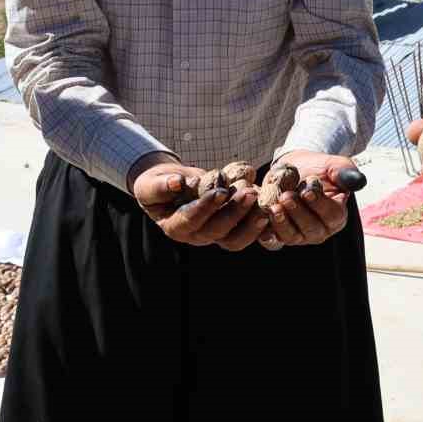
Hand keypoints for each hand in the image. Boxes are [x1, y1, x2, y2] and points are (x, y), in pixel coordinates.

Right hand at [131, 159, 267, 250]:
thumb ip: (161, 186)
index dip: (206, 207)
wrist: (171, 186)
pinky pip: (247, 232)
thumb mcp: (151, 183)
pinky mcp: (230, 229)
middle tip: (249, 192)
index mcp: (175, 227)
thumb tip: (176, 182)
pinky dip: (259, 224)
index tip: (220, 192)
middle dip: (235, 213)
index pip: (191, 220)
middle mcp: (196, 236)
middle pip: (218, 232)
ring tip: (262, 200)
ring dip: (251, 221)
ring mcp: (215, 234)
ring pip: (235, 239)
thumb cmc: (157, 185)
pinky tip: (271, 208)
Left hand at [256, 150, 355, 249]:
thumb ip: (346, 172)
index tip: (308, 191)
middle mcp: (319, 230)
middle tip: (287, 197)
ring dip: (282, 223)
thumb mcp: (336, 165)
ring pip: (291, 236)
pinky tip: (262, 223)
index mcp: (336, 216)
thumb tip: (357, 181)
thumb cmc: (319, 168)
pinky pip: (273, 240)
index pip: (331, 215)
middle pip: (311, 229)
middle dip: (298, 213)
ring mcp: (299, 235)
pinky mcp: (279, 234)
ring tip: (274, 207)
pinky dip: (267, 235)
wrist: (295, 168)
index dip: (319, 205)